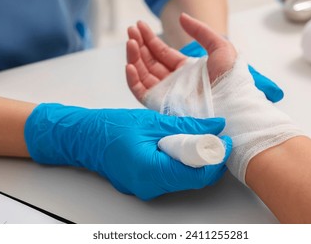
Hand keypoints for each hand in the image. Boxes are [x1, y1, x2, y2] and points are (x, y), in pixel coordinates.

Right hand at [24, 104, 231, 199]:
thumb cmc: (110, 128)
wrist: (85, 137)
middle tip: (214, 137)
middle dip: (208, 158)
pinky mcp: (145, 183)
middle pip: (193, 178)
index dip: (217, 158)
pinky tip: (179, 144)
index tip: (225, 141)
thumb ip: (187, 125)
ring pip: (183, 177)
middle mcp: (150, 186)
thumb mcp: (152, 122)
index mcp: (151, 171)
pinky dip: (181, 161)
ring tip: (196, 137)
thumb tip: (215, 125)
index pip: (197, 174)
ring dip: (195, 159)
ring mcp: (147, 188)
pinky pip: (171, 176)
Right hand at [126, 13, 282, 102]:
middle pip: (149, 60)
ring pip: (142, 73)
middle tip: (131, 29)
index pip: (161, 52)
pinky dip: (132, 79)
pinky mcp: (159, 103)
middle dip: (138, 44)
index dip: (149, 38)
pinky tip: (130, 64)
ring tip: (130, 41)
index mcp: (185, 68)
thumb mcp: (219, 46)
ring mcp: (165, 92)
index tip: (139, 25)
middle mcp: (172, 80)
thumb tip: (182, 17)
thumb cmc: (229, 77)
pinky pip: (140, 91)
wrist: (230, 101)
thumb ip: (200, 31)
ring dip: (134, 56)